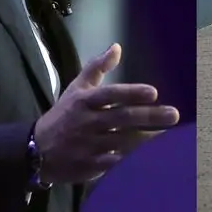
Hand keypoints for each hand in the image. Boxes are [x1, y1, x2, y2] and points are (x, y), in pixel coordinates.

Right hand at [33, 44, 179, 183]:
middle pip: (122, 118)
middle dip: (149, 116)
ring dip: (146, 140)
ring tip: (169, 137)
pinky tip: (149, 158)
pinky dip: (130, 161)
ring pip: (122, 141)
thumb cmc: (64, 114)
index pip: (111, 95)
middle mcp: (88, 122)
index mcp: (85, 101)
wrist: (37, 150)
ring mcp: (88, 145)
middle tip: (174, 114)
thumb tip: (117, 47)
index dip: (132, 93)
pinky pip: (113, 164)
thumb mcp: (76, 88)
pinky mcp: (90, 165)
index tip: (154, 92)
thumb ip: (97, 67)